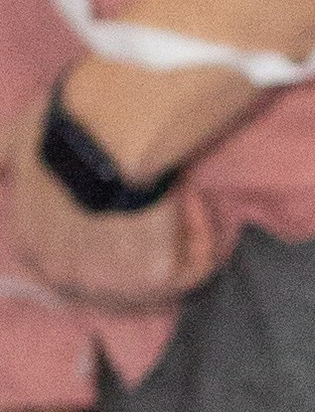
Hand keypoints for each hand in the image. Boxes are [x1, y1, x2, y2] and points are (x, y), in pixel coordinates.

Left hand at [5, 97, 229, 313]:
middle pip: (115, 274)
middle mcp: (72, 277)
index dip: (96, 231)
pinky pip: (191, 268)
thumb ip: (2, 158)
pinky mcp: (158, 278)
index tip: (113, 198)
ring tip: (173, 194)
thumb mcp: (14, 139)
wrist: (106, 130)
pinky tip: (191, 200)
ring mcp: (115, 283)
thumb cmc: (62, 128)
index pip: (70, 261)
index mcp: (37, 249)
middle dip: (135, 239)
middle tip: (148, 196)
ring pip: (155, 274)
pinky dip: (199, 234)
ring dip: (171, 234)